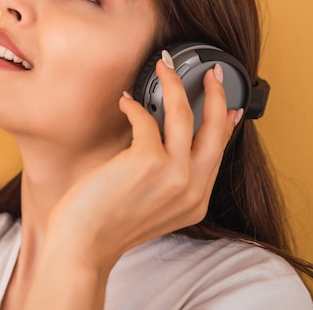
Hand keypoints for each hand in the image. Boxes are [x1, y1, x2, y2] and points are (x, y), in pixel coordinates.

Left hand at [48, 57, 239, 269]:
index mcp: (195, 201)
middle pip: (215, 130)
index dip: (226, 125)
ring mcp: (173, 175)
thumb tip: (167, 139)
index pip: (218, 154)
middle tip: (211, 73)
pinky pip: (146, 119)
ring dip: (174, 83)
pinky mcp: (148, 161)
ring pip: (185, 115)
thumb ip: (168, 180)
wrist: (83, 244)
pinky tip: (125, 103)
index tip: (228, 107)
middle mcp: (191, 188)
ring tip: (164, 67)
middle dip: (217, 94)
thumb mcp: (152, 206)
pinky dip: (134, 107)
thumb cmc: (107, 224)